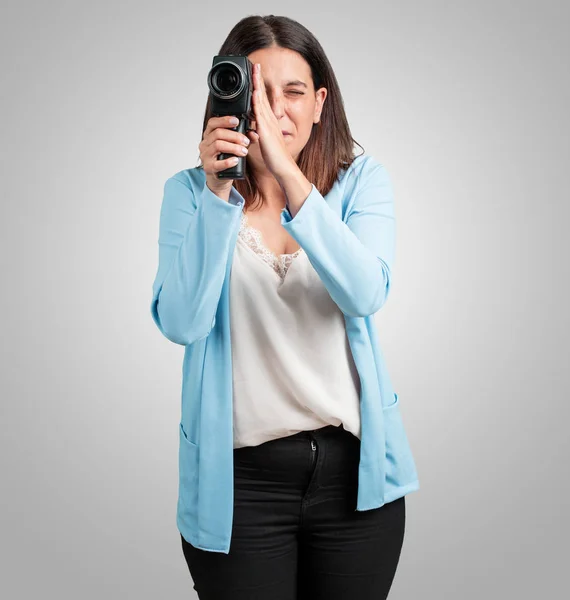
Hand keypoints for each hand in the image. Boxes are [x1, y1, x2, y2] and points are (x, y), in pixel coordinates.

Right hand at [199, 115, 250, 197]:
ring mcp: (205, 156)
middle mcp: (205, 144)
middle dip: (234, 136)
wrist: (220, 178)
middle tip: (245, 141)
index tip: (236, 121)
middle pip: (217, 133)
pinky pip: (217, 164)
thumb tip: (254, 134)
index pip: (212, 123)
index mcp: (209, 135)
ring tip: (244, 151)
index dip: (224, 120)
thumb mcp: (233, 146)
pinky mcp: (208, 168)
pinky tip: (236, 160)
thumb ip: (243, 139)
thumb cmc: (226, 159)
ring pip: (218, 145)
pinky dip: (228, 161)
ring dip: (233, 147)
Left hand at [247, 63, 294, 178]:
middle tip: (255, 65)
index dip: (259, 87)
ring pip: (261, 100)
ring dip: (257, 85)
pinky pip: (260, 112)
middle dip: (258, 80)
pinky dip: (257, 102)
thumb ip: (259, 133)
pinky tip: (254, 92)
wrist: (283, 166)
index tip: (255, 75)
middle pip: (262, 95)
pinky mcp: (266, 130)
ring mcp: (269, 123)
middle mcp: (270, 119)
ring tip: (254, 71)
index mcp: (269, 122)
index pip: (262, 100)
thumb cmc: (275, 157)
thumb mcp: (265, 141)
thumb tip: (253, 130)